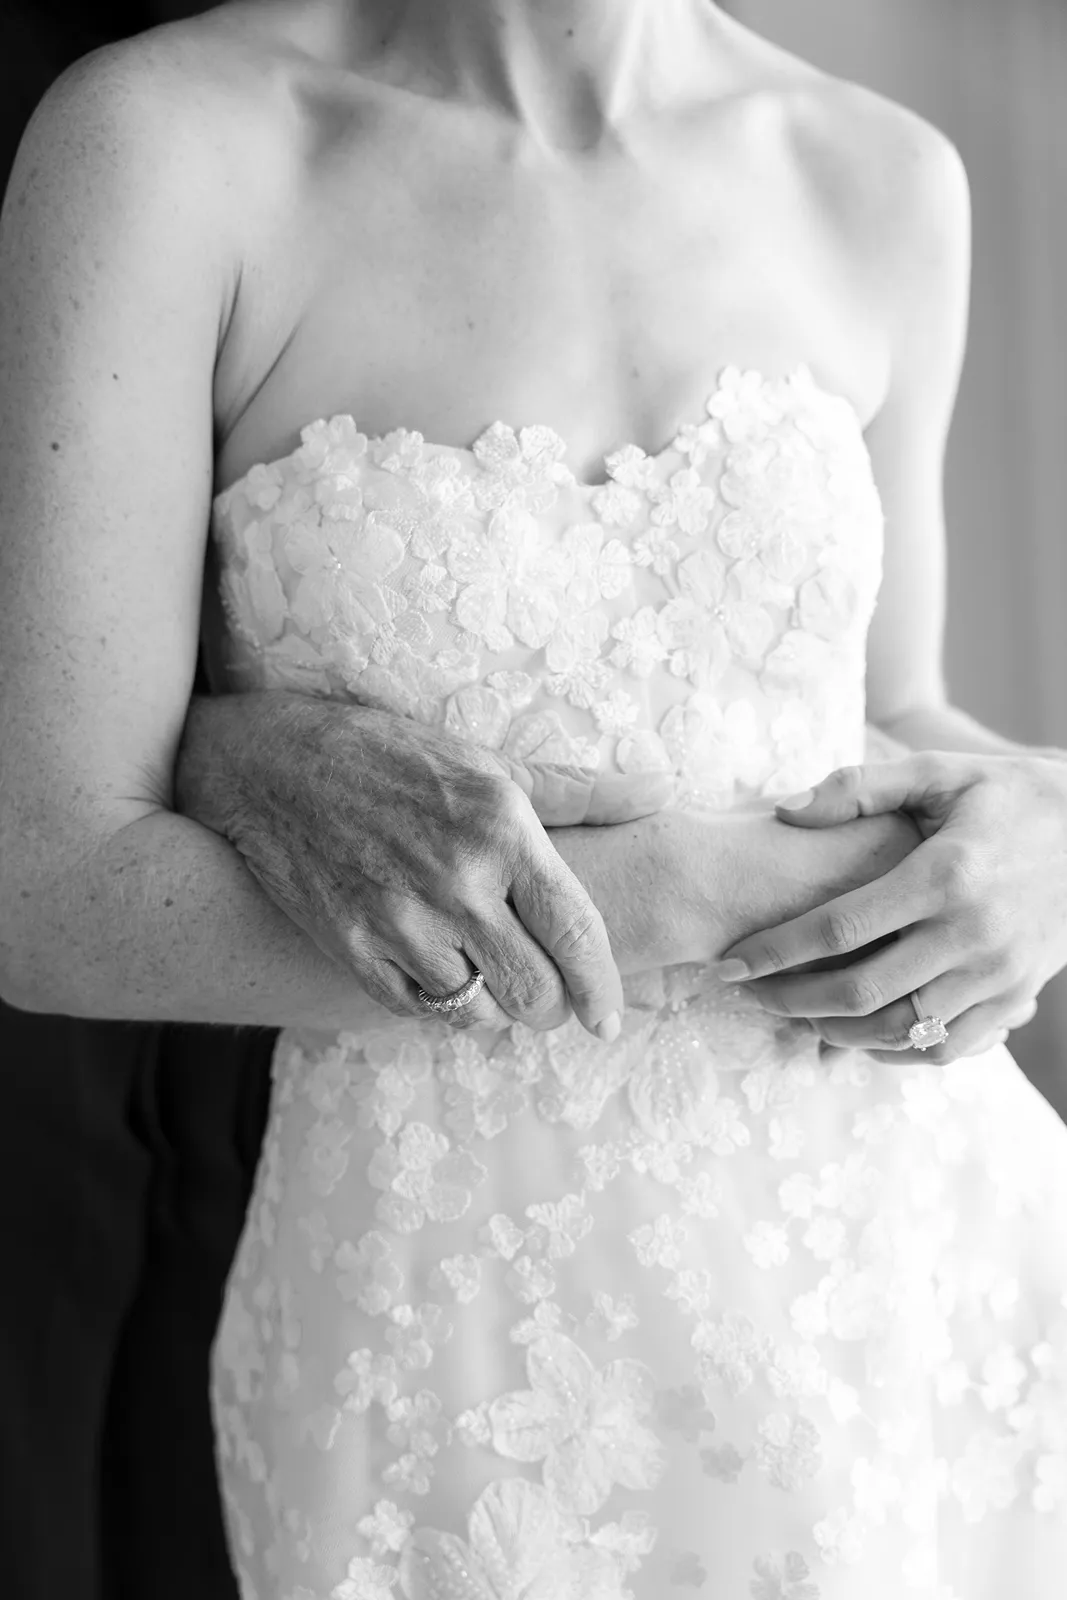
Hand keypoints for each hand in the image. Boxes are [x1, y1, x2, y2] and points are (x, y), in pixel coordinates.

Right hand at [175, 692, 675, 1036]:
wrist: (272, 766)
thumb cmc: (393, 757)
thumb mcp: (490, 764)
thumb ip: (582, 792)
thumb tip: (663, 788)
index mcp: (500, 831)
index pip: (575, 931)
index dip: (604, 988)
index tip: (610, 1020)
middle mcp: (455, 882)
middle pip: (535, 993)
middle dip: (550, 1002)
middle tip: (542, 986)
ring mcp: (398, 922)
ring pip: (478, 1013)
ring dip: (493, 1005)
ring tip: (486, 972)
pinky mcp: (352, 950)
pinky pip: (420, 1012)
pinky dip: (440, 1004)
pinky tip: (440, 970)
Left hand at [716, 753, 1066, 1061]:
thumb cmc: (1007, 796)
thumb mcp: (938, 773)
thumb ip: (859, 787)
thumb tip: (784, 812)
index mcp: (943, 875)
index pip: (838, 928)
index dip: (775, 951)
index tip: (730, 962)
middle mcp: (971, 934)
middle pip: (861, 991)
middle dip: (790, 1000)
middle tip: (748, 993)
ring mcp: (997, 975)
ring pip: (899, 1031)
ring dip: (835, 1032)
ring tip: (794, 1013)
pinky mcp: (1015, 999)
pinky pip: (945, 1050)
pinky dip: (893, 1053)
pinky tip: (856, 1033)